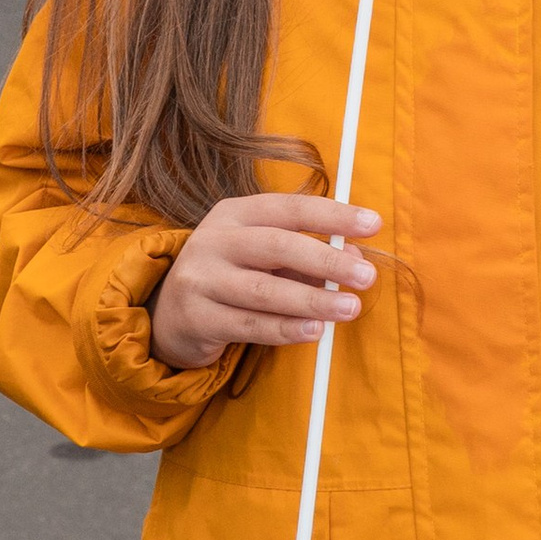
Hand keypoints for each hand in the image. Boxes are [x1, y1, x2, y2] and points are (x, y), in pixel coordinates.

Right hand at [150, 197, 380, 369]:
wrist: (167, 314)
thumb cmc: (231, 277)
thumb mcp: (262, 257)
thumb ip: (306, 256)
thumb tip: (357, 257)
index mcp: (234, 214)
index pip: (289, 208)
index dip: (332, 215)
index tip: (373, 223)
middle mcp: (214, 241)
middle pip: (277, 246)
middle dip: (327, 260)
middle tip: (367, 276)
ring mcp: (202, 279)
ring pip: (265, 290)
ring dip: (313, 300)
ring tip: (349, 308)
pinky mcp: (197, 317)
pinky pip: (250, 325)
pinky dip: (286, 329)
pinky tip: (314, 331)